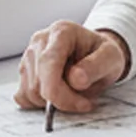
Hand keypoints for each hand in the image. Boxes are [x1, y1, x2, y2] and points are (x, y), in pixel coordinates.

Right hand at [11, 20, 130, 112]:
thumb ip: (95, 66)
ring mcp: (29, 55)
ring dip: (52, 102)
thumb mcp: (111, 57)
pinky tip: (58, 95)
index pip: (48, 64)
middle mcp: (40, 40)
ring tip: (73, 93)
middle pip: (38, 83)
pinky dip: (40, 104)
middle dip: (62, 100)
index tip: (83, 104)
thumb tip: (76, 79)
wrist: (96, 54)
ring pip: (30, 92)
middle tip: (84, 101)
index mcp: (61, 32)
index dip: (60, 92)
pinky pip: (24, 97)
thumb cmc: (103, 54)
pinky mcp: (24, 71)